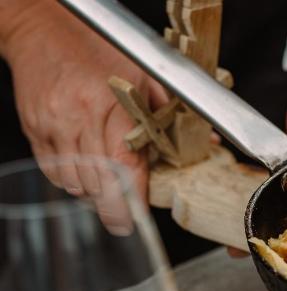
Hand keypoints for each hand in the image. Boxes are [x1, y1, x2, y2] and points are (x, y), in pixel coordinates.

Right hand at [4, 2, 166, 233]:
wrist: (44, 31)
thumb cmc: (99, 51)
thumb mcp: (144, 76)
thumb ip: (170, 114)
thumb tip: (207, 142)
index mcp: (110, 106)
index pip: (123, 165)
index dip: (131, 199)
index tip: (138, 219)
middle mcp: (77, 118)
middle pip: (97, 183)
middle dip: (114, 206)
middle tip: (126, 217)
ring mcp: (52, 126)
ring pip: (74, 183)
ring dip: (93, 194)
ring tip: (108, 187)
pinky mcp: (35, 130)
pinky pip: (54, 171)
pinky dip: (72, 181)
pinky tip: (86, 173)